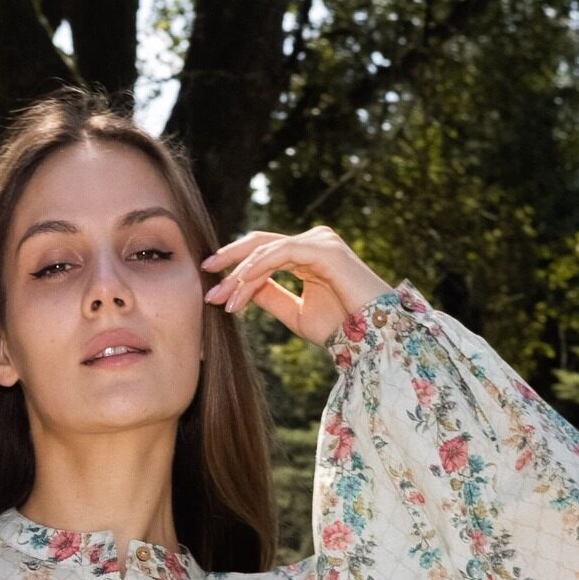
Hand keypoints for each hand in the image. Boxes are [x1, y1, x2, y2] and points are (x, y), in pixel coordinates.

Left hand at [200, 226, 393, 346]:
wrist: (373, 338)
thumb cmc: (341, 327)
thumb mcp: (295, 312)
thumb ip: (270, 296)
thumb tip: (240, 289)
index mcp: (307, 254)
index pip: (263, 253)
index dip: (236, 270)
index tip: (213, 291)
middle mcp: (313, 241)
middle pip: (261, 243)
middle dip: (230, 261)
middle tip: (205, 276)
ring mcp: (320, 241)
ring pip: (267, 250)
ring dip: (241, 274)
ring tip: (223, 297)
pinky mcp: (325, 249)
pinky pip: (282, 253)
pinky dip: (258, 269)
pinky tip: (241, 287)